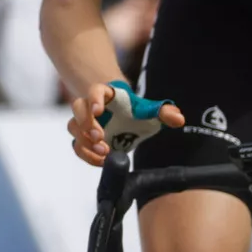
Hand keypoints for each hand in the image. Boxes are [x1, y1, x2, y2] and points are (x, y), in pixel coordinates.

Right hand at [68, 81, 183, 166]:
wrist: (123, 117)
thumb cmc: (135, 110)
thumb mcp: (150, 109)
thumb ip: (164, 112)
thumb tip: (179, 119)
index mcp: (105, 94)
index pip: (95, 90)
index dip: (94, 99)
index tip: (98, 111)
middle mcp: (90, 106)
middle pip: (78, 107)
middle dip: (86, 123)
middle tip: (100, 137)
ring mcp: (83, 123)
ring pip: (73, 127)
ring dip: (85, 140)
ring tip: (103, 150)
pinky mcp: (83, 139)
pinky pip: (77, 146)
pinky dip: (86, 155)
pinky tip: (101, 160)